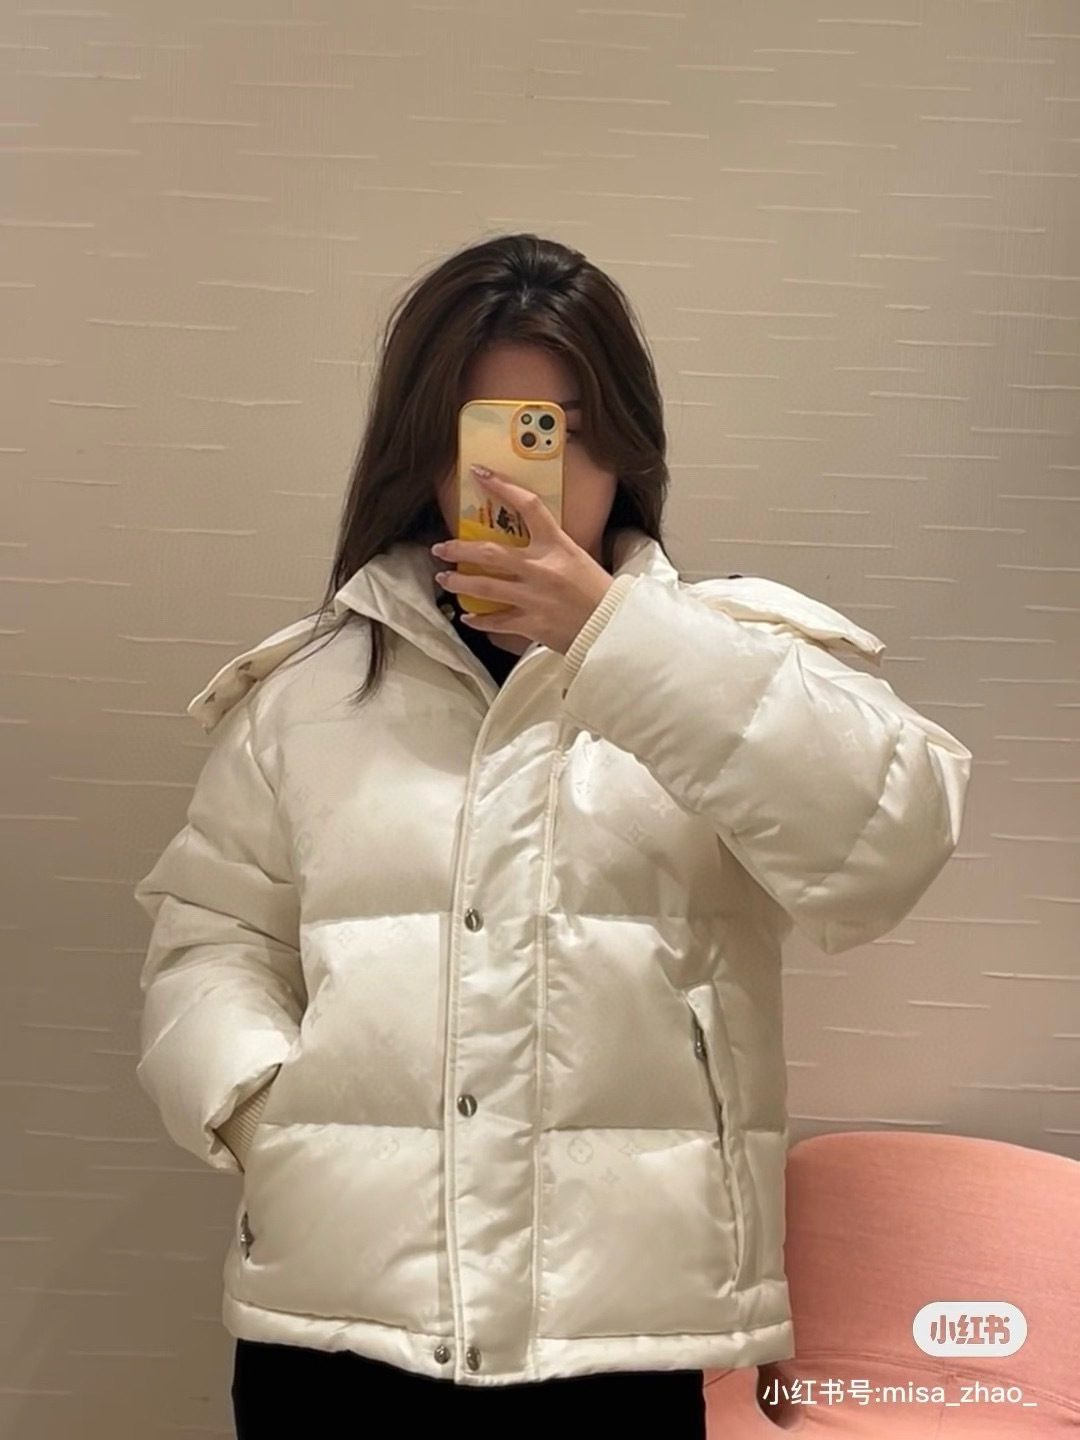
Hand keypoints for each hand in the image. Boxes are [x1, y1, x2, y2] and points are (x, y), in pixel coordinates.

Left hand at [430, 466, 613, 656]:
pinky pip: (496, 620)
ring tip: (444, 577)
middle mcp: (541, 567)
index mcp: (557, 545)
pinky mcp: (530, 622)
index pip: (528, 506)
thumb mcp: (578, 558)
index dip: (502, 486)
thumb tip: (526, 542)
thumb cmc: (598, 591)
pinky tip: (467, 615)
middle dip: (460, 548)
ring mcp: (533, 596)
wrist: (612, 626)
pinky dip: (479, 619)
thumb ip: (551, 549)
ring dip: (460, 581)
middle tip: (441, 547)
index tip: (480, 473)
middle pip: (490, 552)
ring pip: (485, 586)